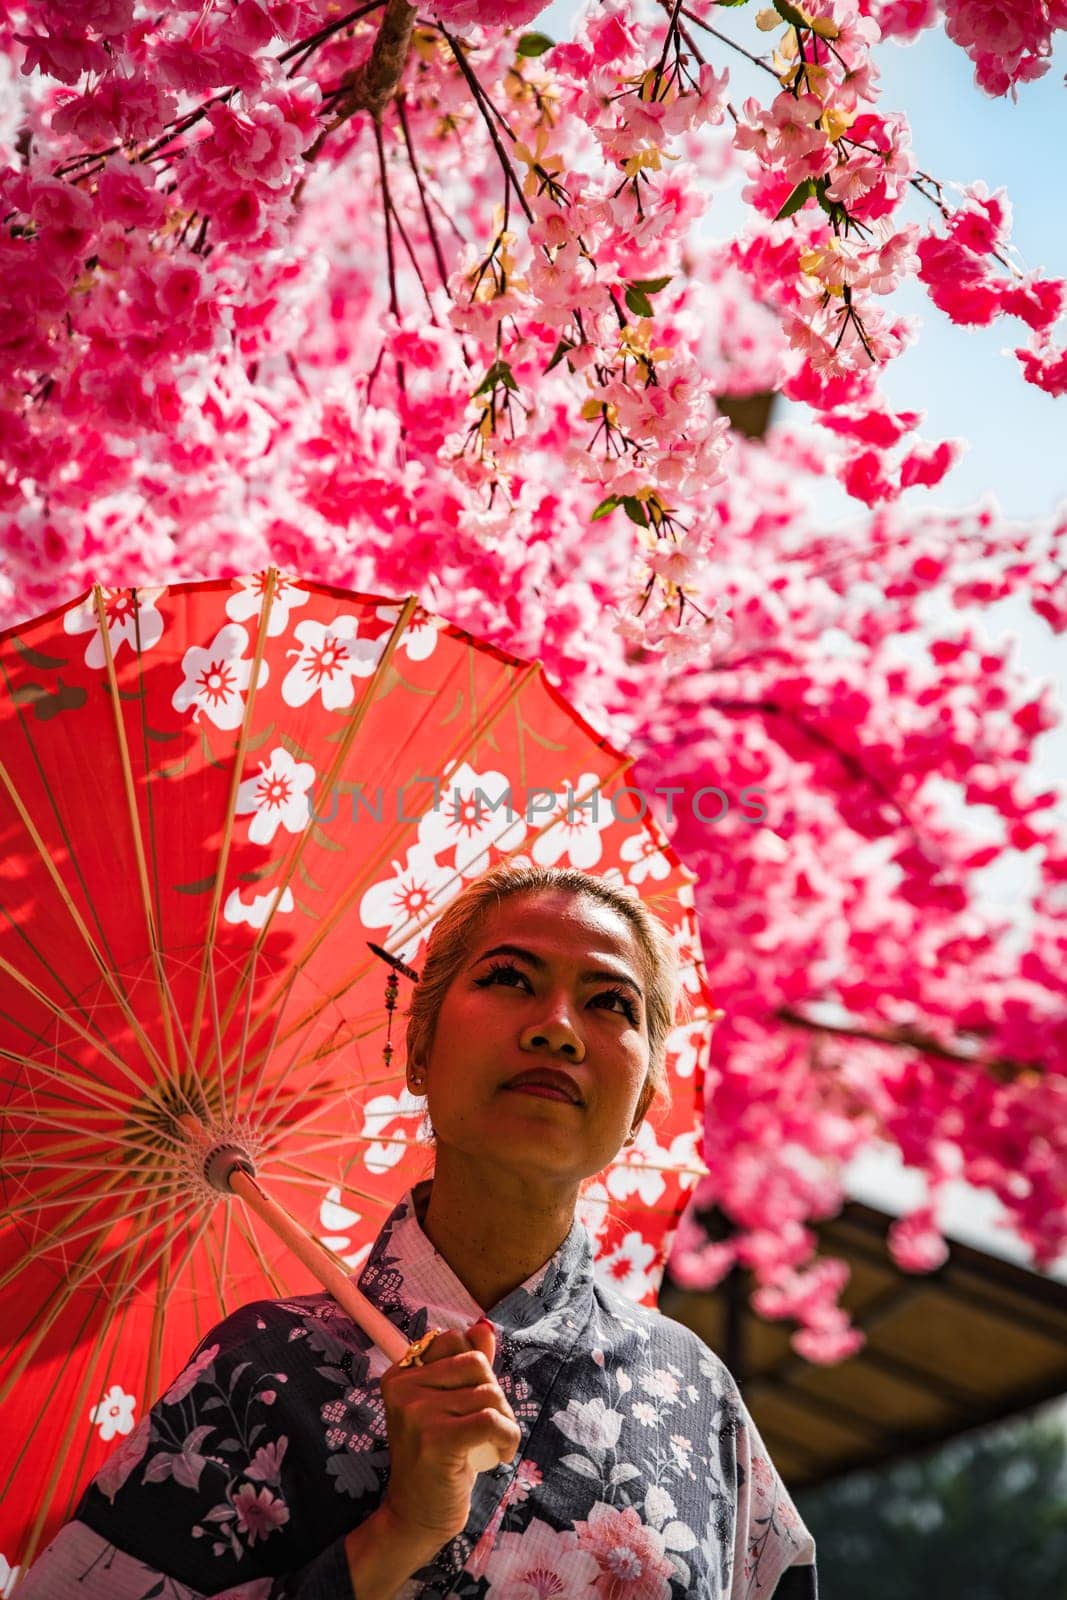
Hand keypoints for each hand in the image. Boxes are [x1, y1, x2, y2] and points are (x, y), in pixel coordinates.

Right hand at [377, 1319, 520, 1552]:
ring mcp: (416, 1412)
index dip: (476, 1368)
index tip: (474, 1401)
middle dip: (494, 1393)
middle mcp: (403, 1388)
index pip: (453, 1340)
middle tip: (491, 1426)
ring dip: (505, 1419)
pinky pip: (491, 1420)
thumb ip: (465, 1365)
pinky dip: (508, 1436)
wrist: (416, 1515)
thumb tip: (483, 1327)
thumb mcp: (450, 1406)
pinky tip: (502, 1454)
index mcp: (400, 1374)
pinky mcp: (436, 1438)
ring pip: (488, 1393)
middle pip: (475, 1363)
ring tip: (495, 1442)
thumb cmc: (438, 1458)